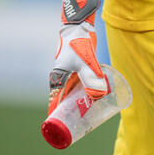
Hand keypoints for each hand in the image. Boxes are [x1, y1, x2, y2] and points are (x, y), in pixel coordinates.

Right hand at [48, 0, 107, 114]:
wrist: (81, 27)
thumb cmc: (79, 44)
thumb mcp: (86, 63)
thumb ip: (91, 78)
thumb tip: (98, 96)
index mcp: (57, 78)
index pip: (55, 101)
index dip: (57, 114)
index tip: (60, 127)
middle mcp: (61, 77)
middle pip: (64, 99)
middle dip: (69, 111)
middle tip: (78, 125)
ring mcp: (70, 74)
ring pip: (73, 92)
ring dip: (78, 102)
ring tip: (87, 115)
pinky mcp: (78, 69)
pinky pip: (81, 85)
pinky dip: (85, 93)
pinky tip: (94, 99)